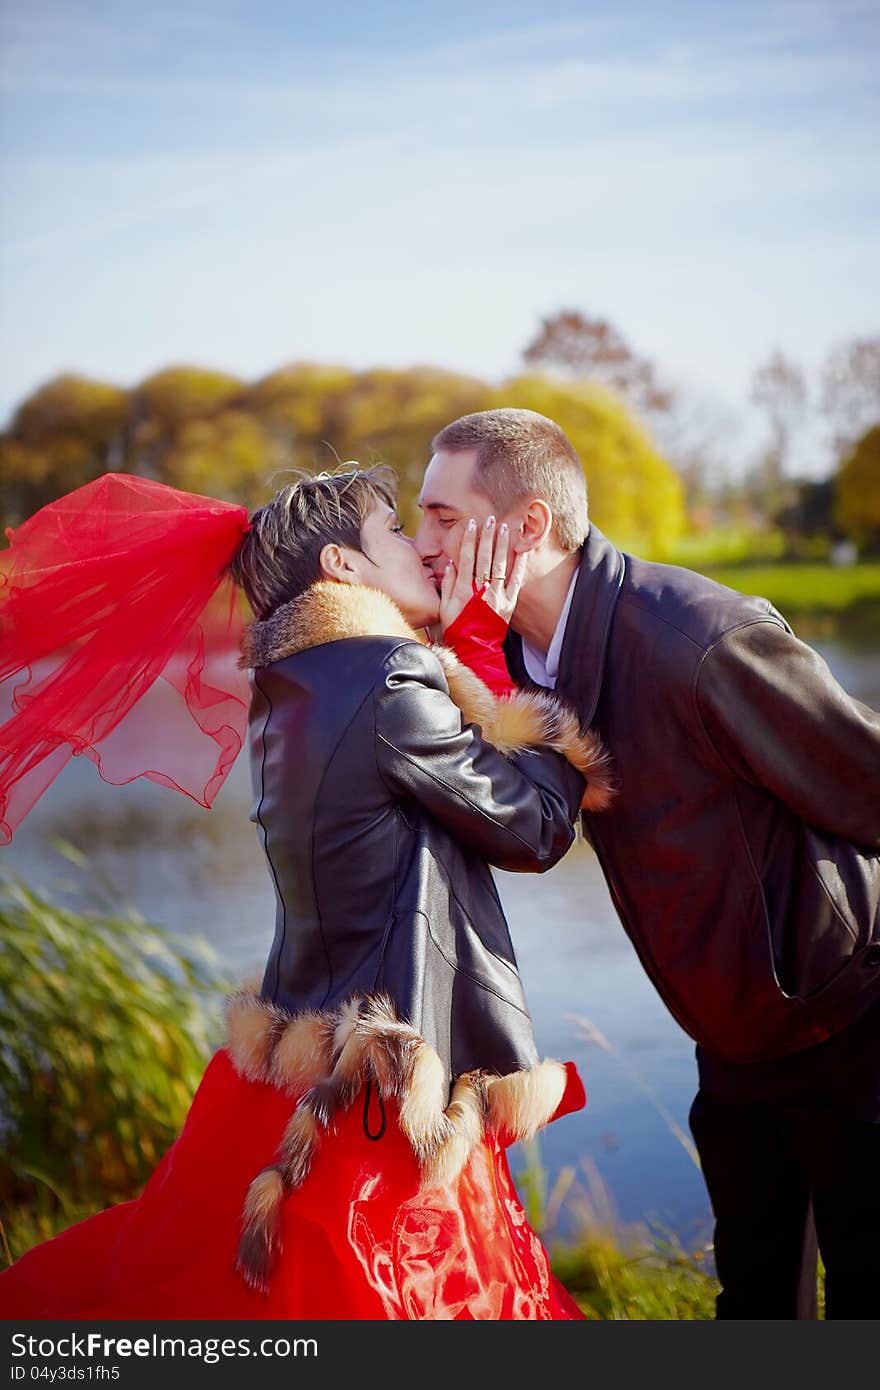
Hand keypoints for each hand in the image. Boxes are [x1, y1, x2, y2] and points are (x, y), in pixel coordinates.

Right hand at [439, 516, 527, 630]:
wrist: (474, 648)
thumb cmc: (456, 628)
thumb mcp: (444, 607)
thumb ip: (448, 584)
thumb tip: (451, 563)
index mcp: (464, 590)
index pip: (466, 558)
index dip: (468, 540)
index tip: (470, 524)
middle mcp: (481, 591)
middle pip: (484, 557)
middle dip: (487, 536)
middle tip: (489, 519)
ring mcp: (496, 596)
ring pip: (500, 565)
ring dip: (502, 544)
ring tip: (504, 527)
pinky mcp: (509, 603)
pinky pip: (515, 581)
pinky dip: (519, 565)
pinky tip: (521, 550)